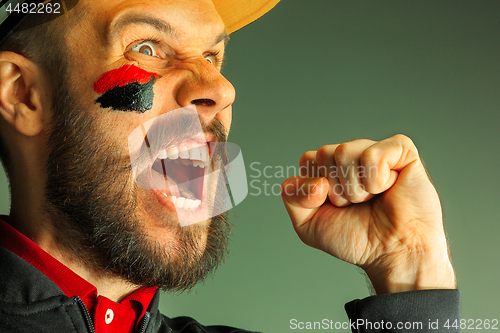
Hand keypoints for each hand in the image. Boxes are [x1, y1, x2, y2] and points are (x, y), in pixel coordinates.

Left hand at [281, 135, 455, 293]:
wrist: (393, 254)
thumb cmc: (357, 238)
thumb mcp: (308, 224)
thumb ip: (292, 196)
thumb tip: (316, 180)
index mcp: (331, 168)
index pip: (308, 160)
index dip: (315, 189)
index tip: (333, 206)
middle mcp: (352, 155)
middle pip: (324, 154)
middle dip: (336, 189)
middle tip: (356, 204)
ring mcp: (376, 150)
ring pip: (344, 151)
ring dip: (356, 188)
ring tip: (372, 198)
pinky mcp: (401, 151)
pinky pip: (373, 154)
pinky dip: (377, 180)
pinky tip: (388, 188)